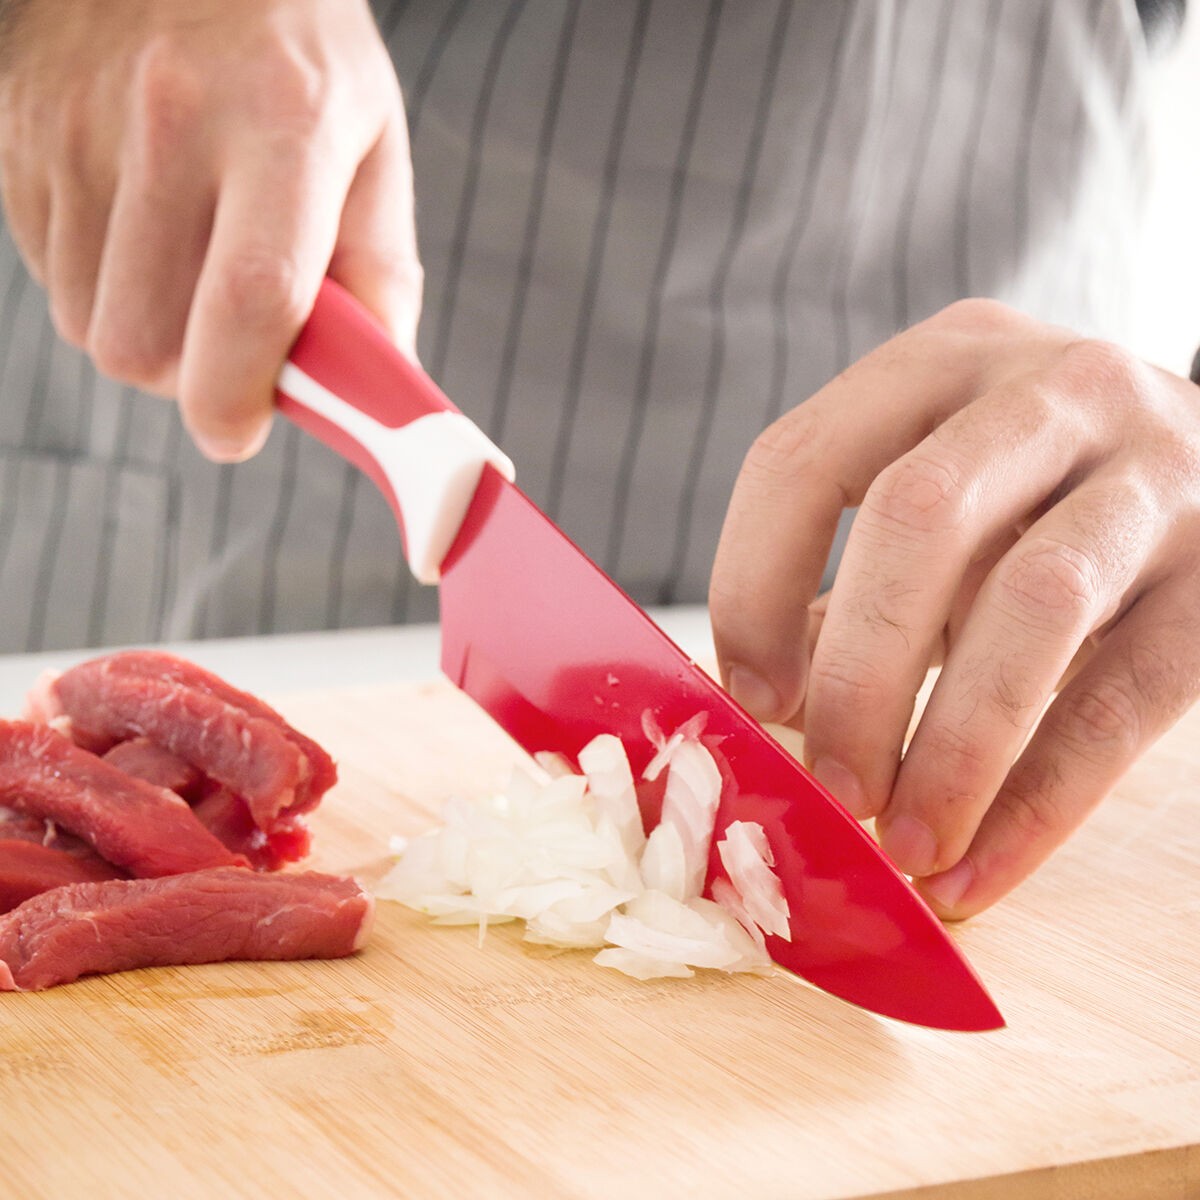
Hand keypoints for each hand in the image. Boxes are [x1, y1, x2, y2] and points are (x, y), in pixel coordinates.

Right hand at [0, 0, 420, 459]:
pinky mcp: (20, 133)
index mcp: (285, 123)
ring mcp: (78, 125)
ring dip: (149, 333)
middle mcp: (171, 120)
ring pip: (92, 325)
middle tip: (232, 344)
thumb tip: (369, 387)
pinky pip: (52, 276)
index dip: (239, 396)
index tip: (240, 432)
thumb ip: (379, 273)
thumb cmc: (297, 55)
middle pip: (145, 342)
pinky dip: (103, 286)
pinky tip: (142, 225)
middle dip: (191, 379)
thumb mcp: (373, 145)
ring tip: (190, 264)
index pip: (252, 298)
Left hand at [710, 299, 1199, 917]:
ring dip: (950, 746)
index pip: (803, 458)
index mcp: (942, 359)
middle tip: (831, 783)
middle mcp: (1052, 389)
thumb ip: (844, 578)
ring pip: (1032, 605)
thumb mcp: (936, 498)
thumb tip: (755, 707)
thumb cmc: (1029, 502)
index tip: (750, 697)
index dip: (752, 584)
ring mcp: (1154, 471)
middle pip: (918, 518)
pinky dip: (1038, 803)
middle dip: (858, 671)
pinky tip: (980, 870)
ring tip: (905, 842)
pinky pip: (1121, 701)